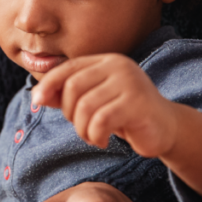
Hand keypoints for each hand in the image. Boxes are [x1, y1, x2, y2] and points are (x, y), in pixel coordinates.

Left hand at [31, 54, 176, 157]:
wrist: (165, 128)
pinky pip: (101, 120)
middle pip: (73, 86)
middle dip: (69, 112)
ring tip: (92, 136)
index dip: (48, 84)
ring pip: (85, 106)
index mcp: (106, 61)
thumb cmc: (124, 114)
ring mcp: (130, 82)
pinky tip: (103, 140)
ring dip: (82, 129)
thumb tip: (37, 96)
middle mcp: (119, 66)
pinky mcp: (137, 103)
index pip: (68, 68)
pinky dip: (95, 135)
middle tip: (81, 127)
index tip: (36, 101)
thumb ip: (66, 97)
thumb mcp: (93, 103)